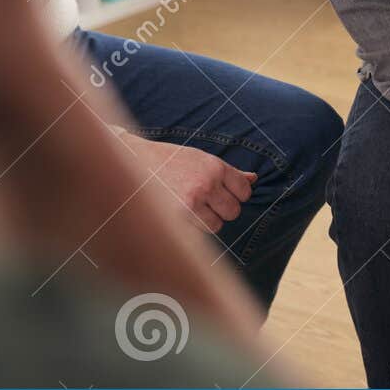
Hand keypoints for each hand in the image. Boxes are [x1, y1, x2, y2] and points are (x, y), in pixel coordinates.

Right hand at [125, 135, 256, 234]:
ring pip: (217, 224)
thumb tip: (254, 179)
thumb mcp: (202, 159)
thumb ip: (229, 172)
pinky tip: (184, 213)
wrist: (135, 162)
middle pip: (234, 211)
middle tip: (211, 202)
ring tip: (197, 208)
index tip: (227, 192)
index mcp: (215, 167)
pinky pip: (198, 230)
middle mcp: (206, 184)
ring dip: (210, 220)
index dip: (238, 194)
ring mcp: (192, 202)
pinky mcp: (177, 216)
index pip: (245, 190)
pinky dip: (195, 226)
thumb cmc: (172, 160)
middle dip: (225, 209)